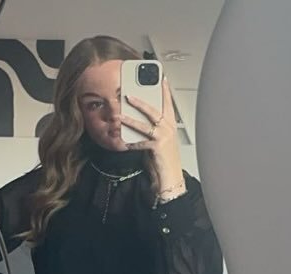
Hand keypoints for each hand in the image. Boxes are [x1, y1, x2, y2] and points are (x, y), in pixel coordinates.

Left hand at [123, 78, 185, 195]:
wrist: (170, 178)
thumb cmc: (165, 160)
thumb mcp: (160, 140)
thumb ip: (152, 129)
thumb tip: (138, 120)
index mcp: (171, 125)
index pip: (168, 103)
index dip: (164, 90)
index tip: (161, 78)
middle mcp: (169, 129)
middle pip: (154, 110)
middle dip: (140, 102)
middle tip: (128, 95)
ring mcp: (164, 138)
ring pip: (145, 124)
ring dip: (130, 120)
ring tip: (120, 116)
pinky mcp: (158, 148)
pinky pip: (140, 142)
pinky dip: (131, 143)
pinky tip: (124, 142)